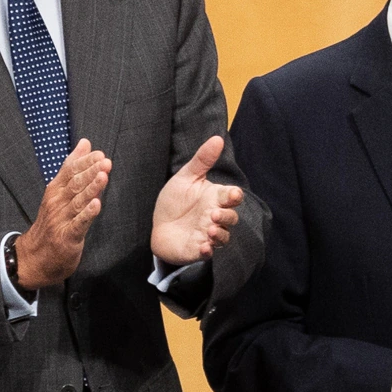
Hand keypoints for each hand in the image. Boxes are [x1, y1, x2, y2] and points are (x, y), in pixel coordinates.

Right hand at [14, 139, 111, 289]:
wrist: (34, 257)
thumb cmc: (53, 222)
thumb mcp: (60, 191)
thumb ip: (72, 167)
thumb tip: (85, 143)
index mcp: (55, 190)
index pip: (69, 171)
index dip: (85, 162)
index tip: (99, 154)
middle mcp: (57, 203)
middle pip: (74, 184)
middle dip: (90, 171)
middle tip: (105, 161)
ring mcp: (61, 220)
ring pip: (77, 201)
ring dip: (91, 188)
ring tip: (103, 176)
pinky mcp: (67, 237)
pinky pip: (78, 224)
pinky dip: (87, 214)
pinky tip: (97, 205)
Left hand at [150, 135, 241, 264]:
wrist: (157, 225)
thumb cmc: (174, 200)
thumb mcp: (186, 177)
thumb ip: (202, 160)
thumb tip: (217, 138)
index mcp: (215, 198)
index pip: (232, 197)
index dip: (234, 196)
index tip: (232, 194)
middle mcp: (215, 217)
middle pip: (231, 218)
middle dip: (227, 216)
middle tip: (214, 213)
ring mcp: (208, 234)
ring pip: (223, 236)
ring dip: (219, 234)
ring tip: (209, 229)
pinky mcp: (198, 249)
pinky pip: (209, 253)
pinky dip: (208, 251)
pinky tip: (204, 247)